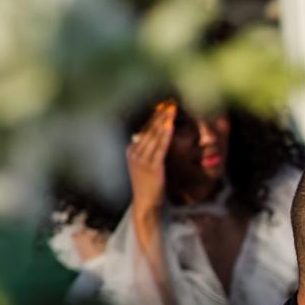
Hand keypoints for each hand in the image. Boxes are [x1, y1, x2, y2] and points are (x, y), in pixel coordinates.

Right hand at [127, 100, 175, 219]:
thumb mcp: (144, 164)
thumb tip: (151, 136)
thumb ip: (147, 151)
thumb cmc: (149, 185)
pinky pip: (160, 147)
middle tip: (169, 100)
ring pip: (154, 135)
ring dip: (163, 120)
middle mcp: (134, 152)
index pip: (144, 128)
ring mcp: (142, 159)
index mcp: (131, 149)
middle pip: (148, 128)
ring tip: (172, 108)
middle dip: (159, 113)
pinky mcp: (152, 167)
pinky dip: (165, 134)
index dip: (154, 115)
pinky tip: (170, 125)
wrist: (146, 204)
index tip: (163, 104)